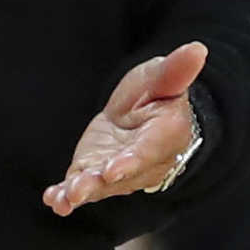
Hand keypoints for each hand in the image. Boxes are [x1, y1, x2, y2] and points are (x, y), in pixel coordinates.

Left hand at [46, 42, 206, 214]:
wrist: (143, 115)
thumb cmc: (156, 95)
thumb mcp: (162, 78)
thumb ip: (175, 70)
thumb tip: (197, 49)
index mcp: (161, 137)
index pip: (145, 152)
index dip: (129, 162)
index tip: (111, 171)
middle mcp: (141, 163)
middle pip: (120, 177)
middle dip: (99, 183)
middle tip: (78, 190)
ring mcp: (116, 171)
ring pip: (100, 186)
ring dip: (81, 193)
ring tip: (64, 199)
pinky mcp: (95, 172)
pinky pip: (82, 186)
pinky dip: (65, 195)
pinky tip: (52, 199)